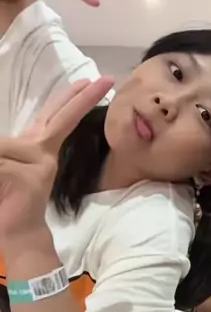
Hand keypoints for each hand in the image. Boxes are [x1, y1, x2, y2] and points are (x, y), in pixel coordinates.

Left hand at [0, 76, 113, 245]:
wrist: (16, 232)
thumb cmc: (8, 198)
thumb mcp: (6, 163)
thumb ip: (9, 148)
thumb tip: (16, 143)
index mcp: (39, 146)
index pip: (57, 115)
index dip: (79, 98)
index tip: (96, 81)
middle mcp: (42, 150)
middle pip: (56, 116)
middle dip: (79, 97)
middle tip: (100, 79)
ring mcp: (39, 163)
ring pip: (4, 148)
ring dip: (0, 167)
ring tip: (5, 185)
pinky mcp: (29, 176)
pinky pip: (3, 166)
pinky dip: (0, 176)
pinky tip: (4, 190)